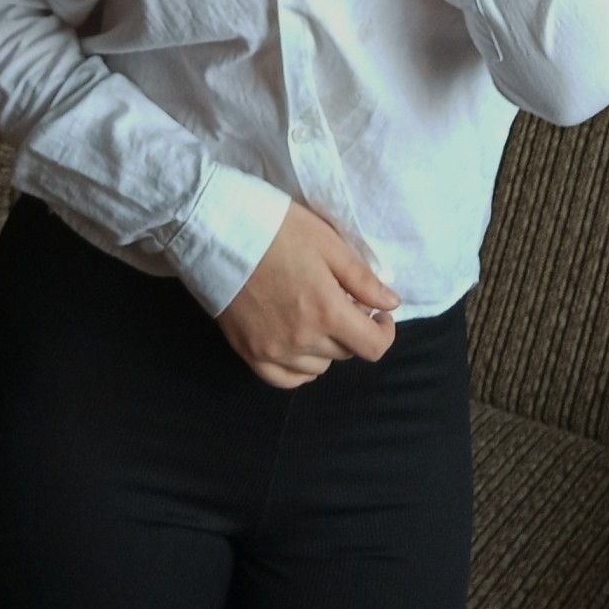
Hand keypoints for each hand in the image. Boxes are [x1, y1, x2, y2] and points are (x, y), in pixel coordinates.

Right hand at [214, 198, 401, 389]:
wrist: (217, 231)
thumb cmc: (276, 229)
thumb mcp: (327, 243)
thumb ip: (362, 279)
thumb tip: (391, 304)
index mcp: (326, 311)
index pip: (373, 347)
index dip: (385, 333)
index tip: (380, 316)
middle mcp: (302, 339)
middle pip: (345, 353)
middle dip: (352, 330)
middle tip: (340, 300)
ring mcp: (273, 350)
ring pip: (318, 367)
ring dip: (326, 347)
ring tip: (315, 316)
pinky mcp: (249, 353)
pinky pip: (286, 379)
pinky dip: (299, 368)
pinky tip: (299, 346)